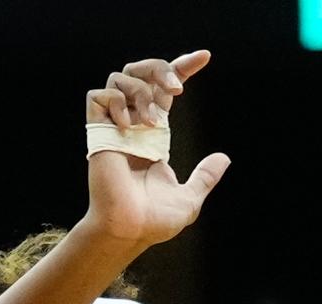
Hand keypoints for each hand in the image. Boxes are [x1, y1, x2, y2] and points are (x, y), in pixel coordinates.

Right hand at [83, 51, 232, 249]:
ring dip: (141, 92)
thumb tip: (224, 159)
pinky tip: (130, 127)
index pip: (164, 90)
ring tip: (152, 122)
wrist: (131, 229)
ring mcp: (115, 126)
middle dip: (160, 68)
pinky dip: (117, 103)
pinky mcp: (97, 131)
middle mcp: (134, 124)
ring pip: (120, 77)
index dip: (182, 68)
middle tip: (177, 89)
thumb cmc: (154, 220)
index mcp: (154, 134)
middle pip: (140, 72)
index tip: (204, 58)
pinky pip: (99, 96)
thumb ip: (205, 176)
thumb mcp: (189, 197)